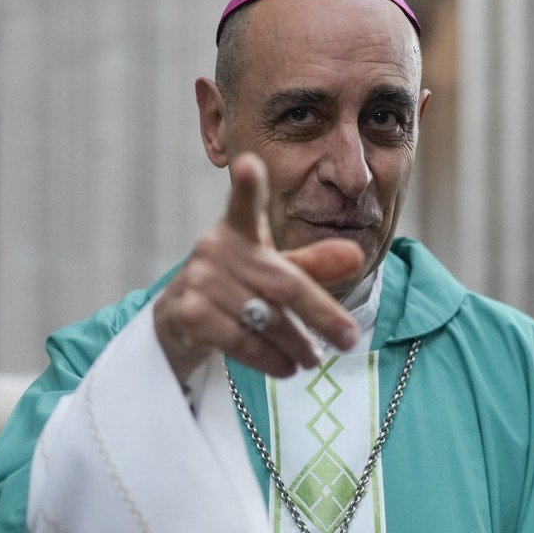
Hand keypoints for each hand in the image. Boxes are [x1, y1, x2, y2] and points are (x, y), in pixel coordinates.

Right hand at [152, 153, 363, 384]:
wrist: (177, 322)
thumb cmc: (234, 290)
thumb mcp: (272, 272)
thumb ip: (312, 265)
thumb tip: (355, 256)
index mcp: (237, 232)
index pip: (243, 205)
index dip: (247, 186)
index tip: (249, 164)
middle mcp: (214, 249)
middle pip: (282, 284)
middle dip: (321, 313)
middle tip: (349, 339)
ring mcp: (198, 282)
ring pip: (264, 318)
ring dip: (295, 345)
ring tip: (313, 360)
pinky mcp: (189, 314)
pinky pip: (241, 341)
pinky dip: (270, 359)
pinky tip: (286, 367)